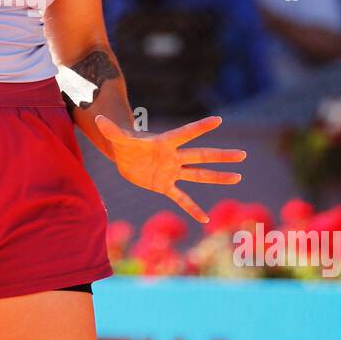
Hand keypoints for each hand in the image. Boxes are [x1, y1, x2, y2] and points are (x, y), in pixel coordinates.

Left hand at [94, 114, 244, 223]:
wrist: (124, 157)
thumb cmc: (124, 143)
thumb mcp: (117, 138)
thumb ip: (111, 130)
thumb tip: (98, 120)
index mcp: (165, 142)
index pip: (185, 133)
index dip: (200, 127)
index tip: (218, 120)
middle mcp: (174, 157)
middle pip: (201, 156)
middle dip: (221, 156)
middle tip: (242, 154)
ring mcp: (172, 171)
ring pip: (198, 175)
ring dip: (217, 177)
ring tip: (237, 177)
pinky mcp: (165, 186)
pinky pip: (181, 198)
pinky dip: (192, 209)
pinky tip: (204, 219)